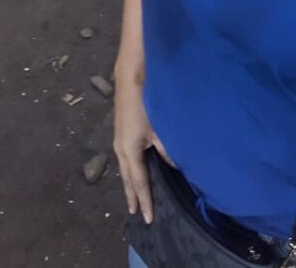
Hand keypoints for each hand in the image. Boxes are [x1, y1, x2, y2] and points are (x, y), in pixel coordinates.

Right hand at [113, 76, 156, 223]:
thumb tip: (177, 167)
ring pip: (125, 169)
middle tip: (137, 214)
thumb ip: (168, 149)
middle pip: (128, 179)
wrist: (131, 77)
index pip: (140, 182)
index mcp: (130, 151)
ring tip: (134, 198)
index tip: (148, 218)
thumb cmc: (146, 102)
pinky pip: (125, 158)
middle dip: (133, 196)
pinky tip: (135, 169)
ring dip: (130, 184)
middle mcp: (120, 149)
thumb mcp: (160, 128)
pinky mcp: (121, 131)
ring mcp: (118, 139)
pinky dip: (130, 170)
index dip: (145, 200)